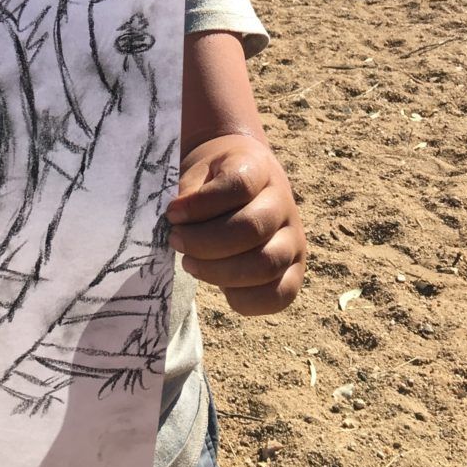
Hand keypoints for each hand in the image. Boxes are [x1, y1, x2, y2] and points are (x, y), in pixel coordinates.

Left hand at [166, 134, 305, 315]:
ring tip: (190, 263)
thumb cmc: (210, 179)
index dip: (200, 204)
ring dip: (218, 271)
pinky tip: (217, 283)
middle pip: (252, 228)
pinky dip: (243, 299)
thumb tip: (178, 225)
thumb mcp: (196, 173)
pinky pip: (278, 296)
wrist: (239, 179)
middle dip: (203, 242)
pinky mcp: (294, 271)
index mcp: (259, 168)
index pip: (239, 186)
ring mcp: (294, 238)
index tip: (172, 212)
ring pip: (266, 265)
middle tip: (175, 240)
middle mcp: (284, 203)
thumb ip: (188, 196)